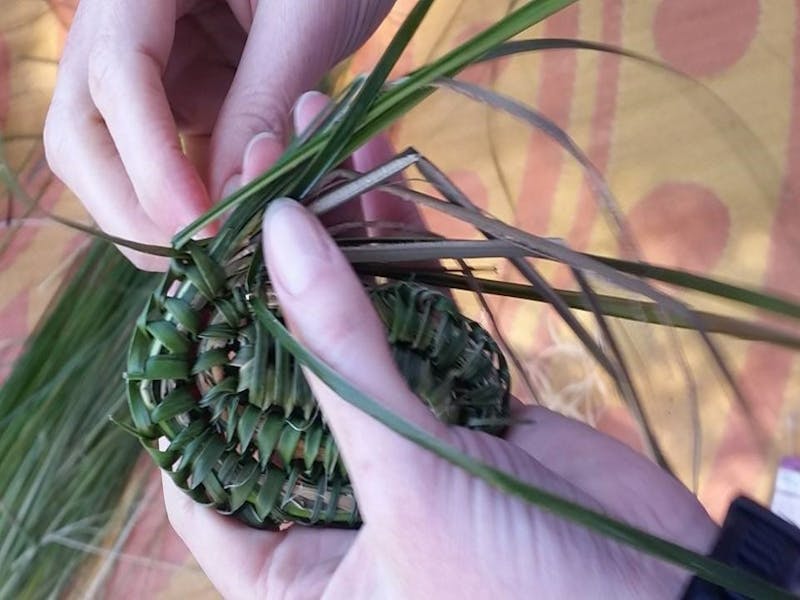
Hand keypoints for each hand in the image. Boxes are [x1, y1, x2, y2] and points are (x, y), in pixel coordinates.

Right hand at [44, 0, 393, 268]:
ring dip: (163, 214)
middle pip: (85, 133)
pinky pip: (174, 162)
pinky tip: (236, 230)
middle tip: (196, 261)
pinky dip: (200, 201)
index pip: (116, 77)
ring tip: (223, 255)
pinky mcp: (183, 100)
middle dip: (132, 205)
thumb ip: (263, 103)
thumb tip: (230, 205)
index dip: (149, 160)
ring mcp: (150, 72)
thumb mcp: (306, 20)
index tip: (195, 224)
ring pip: (121, 161)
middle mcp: (122, 31)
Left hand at [163, 206, 718, 598]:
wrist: (667, 594)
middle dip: (265, 271)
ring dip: (339, 240)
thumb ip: (340, 354)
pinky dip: (404, 257)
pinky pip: (416, 320)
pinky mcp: (460, 401)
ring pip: (350, 331)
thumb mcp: (406, 478)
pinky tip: (382, 186)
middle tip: (259, 164)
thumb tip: (280, 229)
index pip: (198, 476)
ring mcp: (401, 443)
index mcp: (293, 563)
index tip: (185, 287)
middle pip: (275, 374)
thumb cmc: (518, 589)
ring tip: (321, 140)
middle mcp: (334, 500)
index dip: (183, 381)